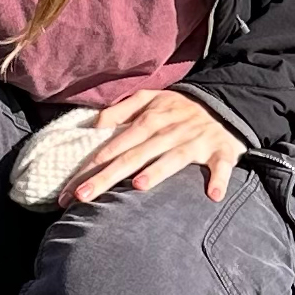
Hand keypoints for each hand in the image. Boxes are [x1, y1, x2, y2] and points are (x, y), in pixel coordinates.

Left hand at [66, 87, 243, 203]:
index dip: (89, 167)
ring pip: (173, 159)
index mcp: (149, 120)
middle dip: (107, 176)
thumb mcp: (148, 98)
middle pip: (133, 156)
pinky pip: (221, 166)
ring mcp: (195, 142)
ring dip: (158, 171)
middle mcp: (168, 132)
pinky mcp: (222, 151)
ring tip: (137, 186)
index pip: (113, 146)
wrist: (225, 102)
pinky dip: (220, 179)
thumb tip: (95, 125)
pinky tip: (213, 195)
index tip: (69, 190)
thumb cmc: (178, 107)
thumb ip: (121, 109)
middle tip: (82, 196)